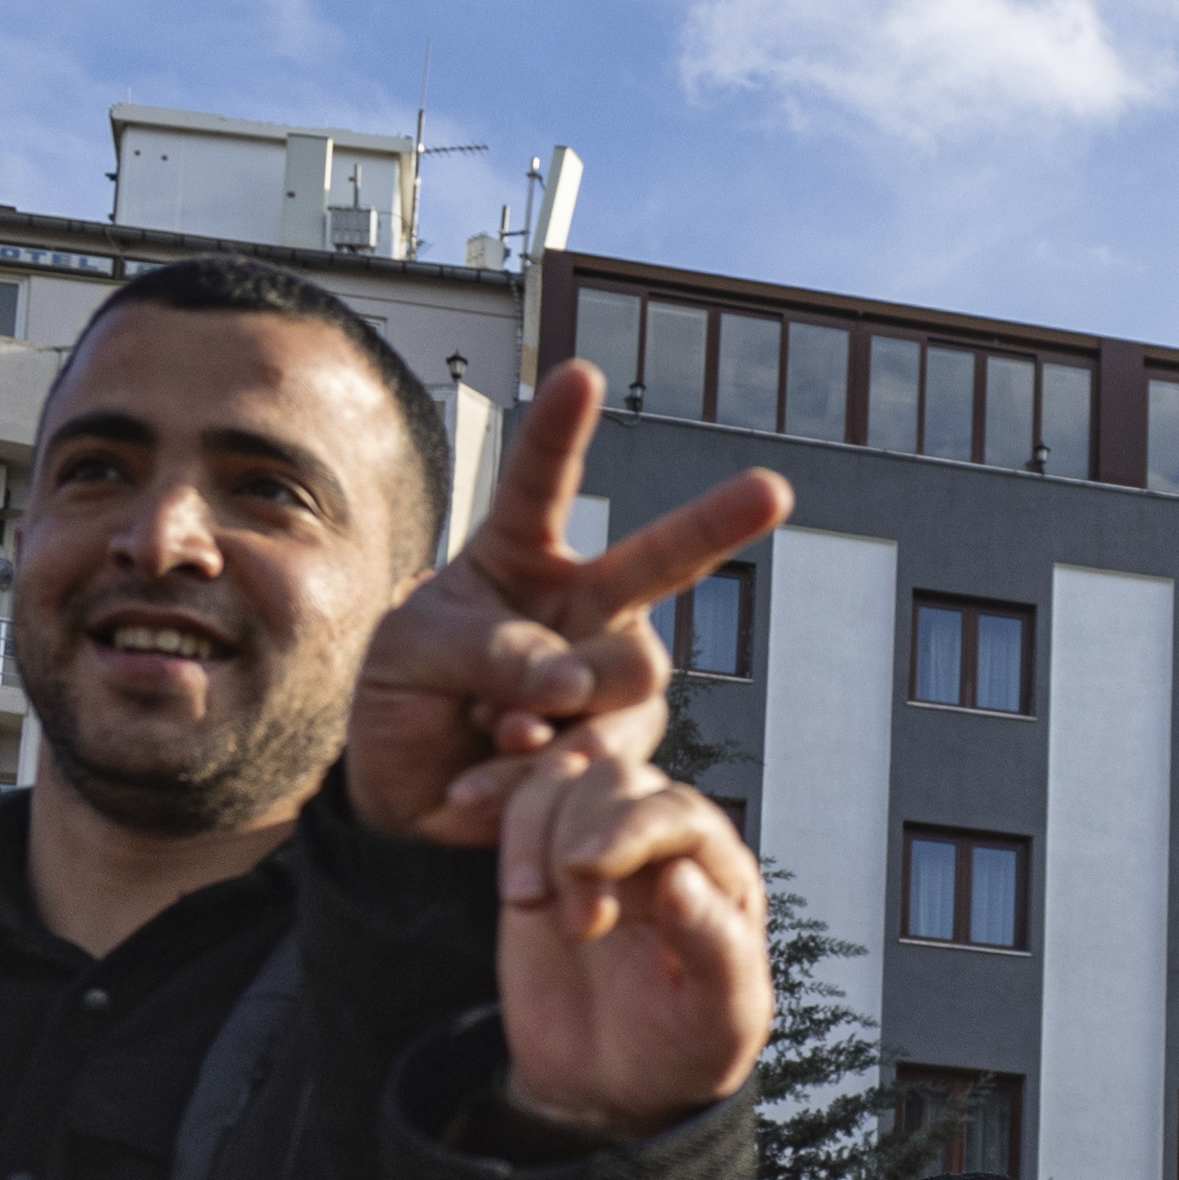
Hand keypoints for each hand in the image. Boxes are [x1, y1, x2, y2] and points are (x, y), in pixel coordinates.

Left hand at [348, 364, 794, 846]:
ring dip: (561, 710)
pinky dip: (534, 778)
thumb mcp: (414, 655)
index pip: (542, 483)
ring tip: (495, 736)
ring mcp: (609, 679)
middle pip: (662, 558)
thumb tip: (571, 681)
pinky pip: (604, 754)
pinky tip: (481, 790)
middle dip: (720, 519)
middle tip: (773, 488)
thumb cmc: (405, 702)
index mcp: (520, 556)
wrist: (405, 806)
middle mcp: (584, 606)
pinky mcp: (617, 748)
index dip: (560, 431)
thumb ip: (488, 650)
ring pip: (634, 673)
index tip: (581, 373)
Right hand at [492, 742, 772, 1144]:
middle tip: (578, 927)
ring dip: (537, 834)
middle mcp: (668, 846)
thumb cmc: (680, 1052)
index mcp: (723, 875)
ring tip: (534, 908)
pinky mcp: (550, 854)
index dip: (631, 827)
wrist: (608, 1087)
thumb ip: (716, 948)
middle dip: (580, 839)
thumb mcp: (720, 1020)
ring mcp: (606, 845)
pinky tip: (515, 890)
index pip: (681, 815)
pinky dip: (508, 826)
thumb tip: (681, 878)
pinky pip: (529, 803)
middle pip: (619, 783)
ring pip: (568, 780)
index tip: (584, 863)